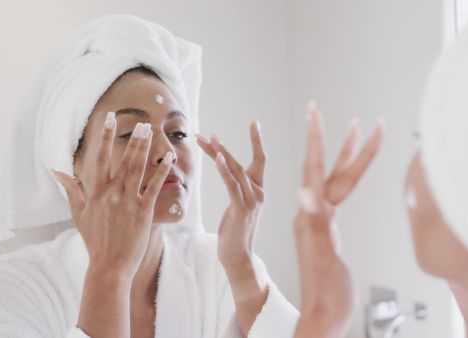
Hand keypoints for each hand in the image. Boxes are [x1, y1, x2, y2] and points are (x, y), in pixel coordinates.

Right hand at [53, 117, 172, 278]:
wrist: (108, 266)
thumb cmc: (94, 240)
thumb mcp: (78, 213)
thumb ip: (71, 189)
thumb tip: (56, 170)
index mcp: (95, 192)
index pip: (100, 158)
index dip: (105, 137)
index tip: (109, 118)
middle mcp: (110, 193)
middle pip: (122, 160)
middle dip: (132, 139)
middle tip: (142, 122)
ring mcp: (126, 202)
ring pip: (137, 169)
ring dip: (145, 149)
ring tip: (152, 132)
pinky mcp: (142, 212)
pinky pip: (153, 187)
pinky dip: (162, 171)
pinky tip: (169, 158)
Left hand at [196, 121, 265, 266]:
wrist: (238, 258)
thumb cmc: (234, 233)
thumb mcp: (237, 207)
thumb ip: (236, 188)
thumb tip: (227, 171)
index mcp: (259, 191)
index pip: (260, 159)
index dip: (257, 141)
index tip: (255, 122)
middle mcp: (259, 193)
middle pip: (241, 162)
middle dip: (222, 147)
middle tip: (208, 134)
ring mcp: (252, 201)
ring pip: (236, 171)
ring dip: (220, 154)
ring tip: (207, 139)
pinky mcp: (241, 209)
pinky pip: (232, 185)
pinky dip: (224, 170)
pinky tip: (216, 158)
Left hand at [293, 103, 383, 337]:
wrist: (325, 317)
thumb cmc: (325, 294)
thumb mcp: (322, 256)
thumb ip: (316, 224)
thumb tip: (305, 192)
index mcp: (312, 215)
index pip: (317, 169)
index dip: (319, 140)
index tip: (316, 112)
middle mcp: (315, 214)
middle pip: (330, 170)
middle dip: (341, 141)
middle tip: (354, 117)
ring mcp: (322, 223)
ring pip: (336, 181)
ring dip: (347, 156)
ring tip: (358, 132)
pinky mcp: (330, 232)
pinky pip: (338, 197)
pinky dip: (347, 180)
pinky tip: (348, 176)